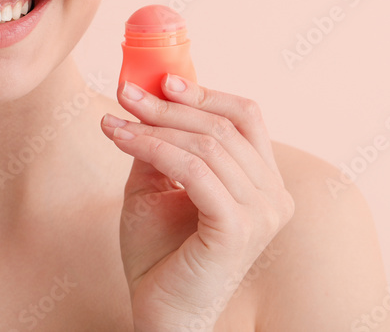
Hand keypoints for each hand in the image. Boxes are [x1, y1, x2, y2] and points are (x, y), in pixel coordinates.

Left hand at [100, 74, 294, 331]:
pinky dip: (155, 149)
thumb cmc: (160, 254)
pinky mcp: (237, 229)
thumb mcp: (157, 185)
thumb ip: (161, 144)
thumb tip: (147, 96)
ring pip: (207, 145)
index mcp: (264, 183)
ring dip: (154, 126)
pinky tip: (122, 141)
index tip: (163, 80)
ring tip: (115, 122)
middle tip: (126, 93)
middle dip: (170, 106)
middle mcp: (274, 196)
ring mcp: (261, 214)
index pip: (246, 118)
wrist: (160, 312)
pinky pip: (194, 172)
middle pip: (225, 125)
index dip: (205, 93)